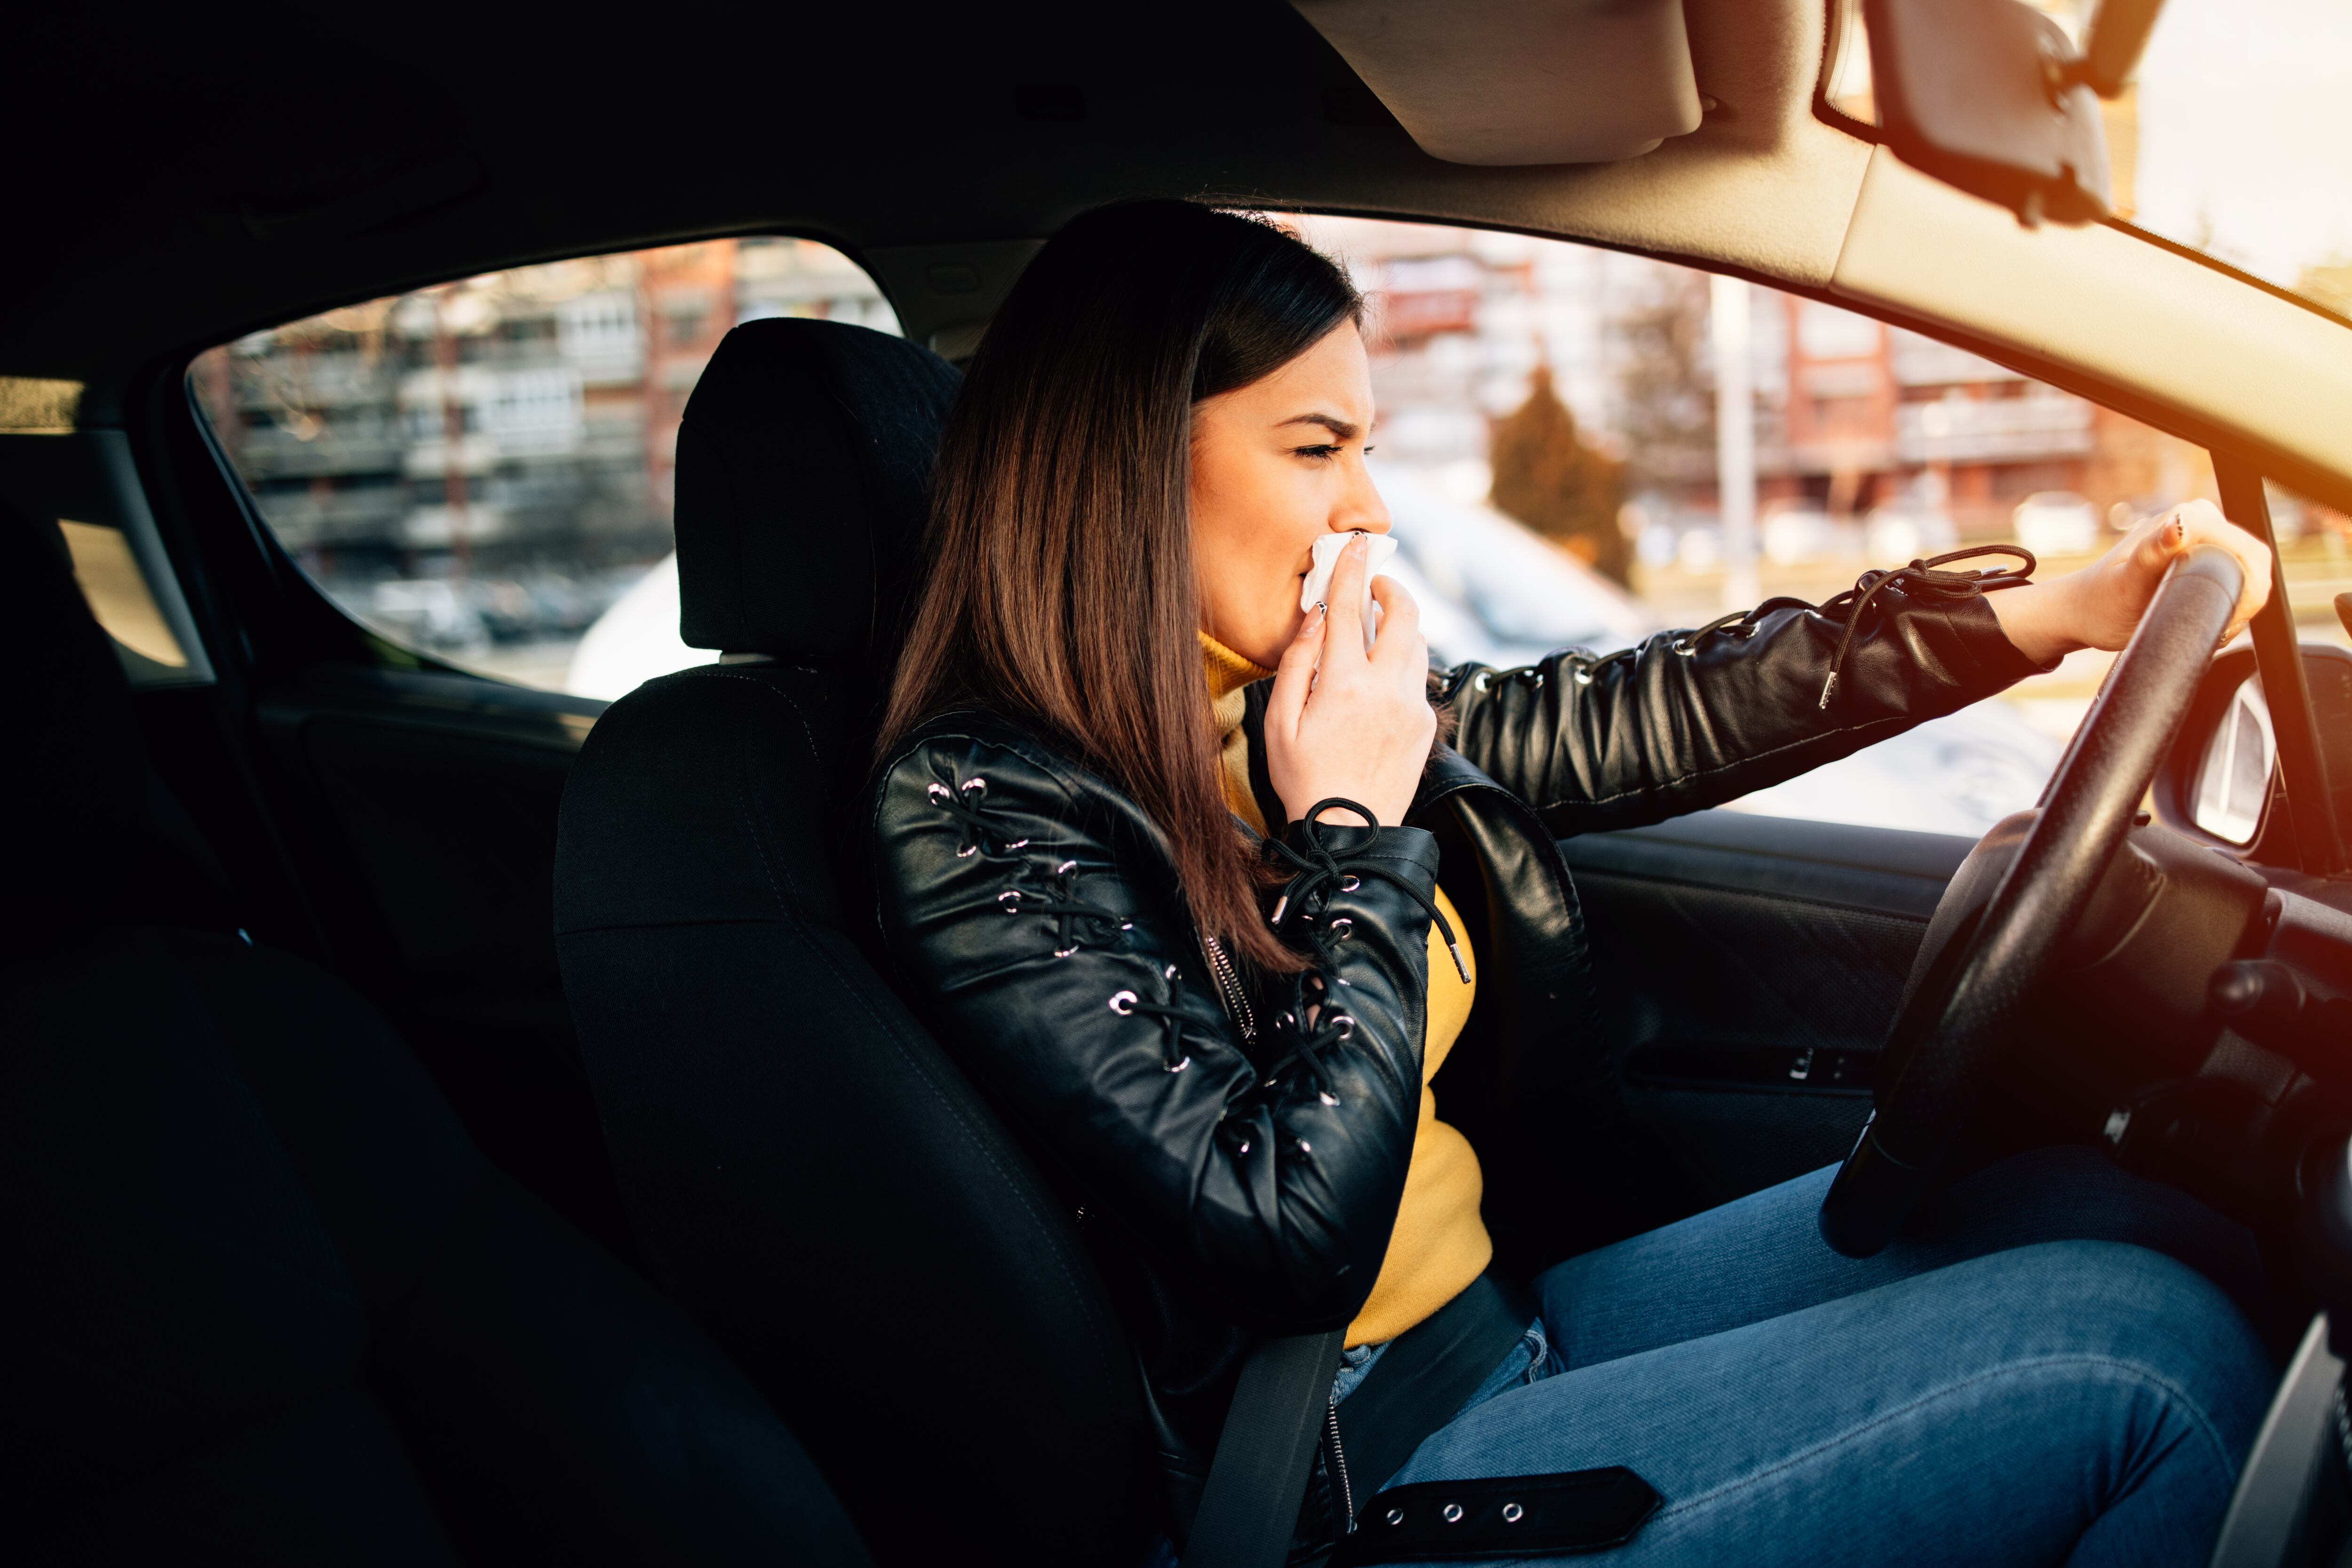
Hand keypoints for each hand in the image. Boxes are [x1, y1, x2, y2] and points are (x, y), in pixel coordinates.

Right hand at [1264, 533, 1433, 829]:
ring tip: (1376, 628)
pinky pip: (1417, 679)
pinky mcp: (1425, 725)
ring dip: (1400, 626)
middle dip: (1390, 589)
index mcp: (1344, 686)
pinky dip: (1400, 666)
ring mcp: (1412, 707)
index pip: (1347, 610)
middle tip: (1373, 585)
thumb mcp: (1280, 722)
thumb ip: (1298, 663)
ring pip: (1418, 644)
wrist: (1349, 832)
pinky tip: (1378, 681)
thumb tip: (1316, 618)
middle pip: (1404, 615)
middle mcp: (1387, 690)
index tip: (1353, 545)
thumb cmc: (1304, 779)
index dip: (1349, 571)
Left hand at [1985, 500, 2272, 665]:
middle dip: (2244, 599)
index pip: (2246, 550)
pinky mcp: (2203, 554)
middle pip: (2253, 561)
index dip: (2246, 589)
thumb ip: (2152, 554)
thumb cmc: (2101, 602)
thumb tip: (2179, 526)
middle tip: (2214, 628)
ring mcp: (2202, 537)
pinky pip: (2238, 578)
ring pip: (2250, 573)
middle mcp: (2198, 519)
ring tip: (2204, 623)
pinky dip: (2230, 602)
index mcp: (2188, 516)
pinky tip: (2206, 616)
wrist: (2085, 613)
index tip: (2224, 619)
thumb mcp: (2127, 582)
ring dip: (2238, 603)